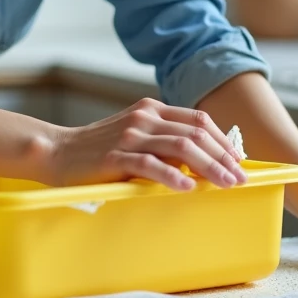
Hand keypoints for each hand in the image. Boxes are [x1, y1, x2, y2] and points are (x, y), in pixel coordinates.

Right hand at [46, 98, 247, 190]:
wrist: (57, 152)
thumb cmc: (99, 150)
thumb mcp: (135, 135)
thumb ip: (163, 140)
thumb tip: (203, 161)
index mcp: (151, 109)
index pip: (198, 120)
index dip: (223, 139)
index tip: (239, 160)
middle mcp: (143, 117)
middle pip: (195, 133)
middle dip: (223, 156)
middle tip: (239, 178)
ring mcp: (129, 136)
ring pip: (181, 147)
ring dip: (209, 166)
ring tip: (225, 184)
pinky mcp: (114, 157)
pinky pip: (150, 165)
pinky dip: (173, 176)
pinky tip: (188, 187)